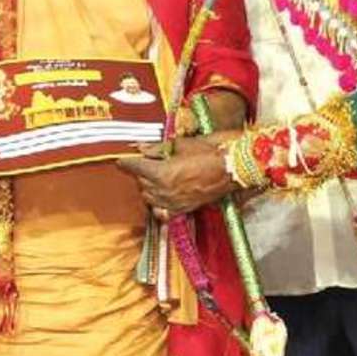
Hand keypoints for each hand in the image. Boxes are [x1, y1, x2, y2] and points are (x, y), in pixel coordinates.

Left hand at [116, 135, 232, 218]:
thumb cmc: (211, 152)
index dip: (126, 162)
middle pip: (140, 182)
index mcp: (161, 173)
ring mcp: (173, 203)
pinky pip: (162, 211)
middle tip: (147, 161)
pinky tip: (162, 194)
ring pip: (148, 197)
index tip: (121, 160)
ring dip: (148, 186)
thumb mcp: (181, 145)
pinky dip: (159, 203)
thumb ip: (157, 148)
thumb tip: (141, 148)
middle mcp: (164, 191)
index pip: (133, 167)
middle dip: (141, 171)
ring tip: (157, 175)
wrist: (234, 167)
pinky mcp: (183, 209)